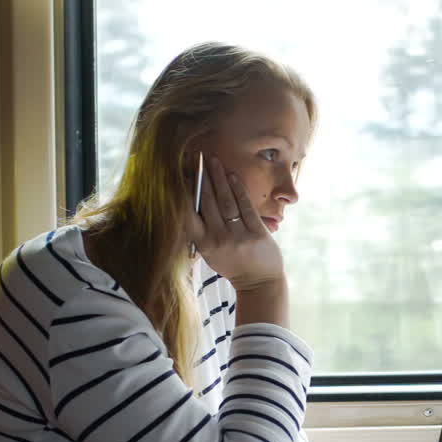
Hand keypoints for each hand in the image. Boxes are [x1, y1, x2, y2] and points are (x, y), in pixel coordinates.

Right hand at [187, 154, 283, 289]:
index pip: (189, 215)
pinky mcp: (257, 233)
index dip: (185, 192)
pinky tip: (231, 174)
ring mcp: (239, 236)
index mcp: (204, 245)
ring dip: (218, 177)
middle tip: (196, 158)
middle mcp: (219, 240)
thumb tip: (188, 201)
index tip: (181, 173)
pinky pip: (245, 206)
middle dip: (202, 177)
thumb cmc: (232, 264)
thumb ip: (199, 231)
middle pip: (208, 202)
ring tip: (212, 160)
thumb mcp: (209, 252)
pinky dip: (238, 188)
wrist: (259, 283)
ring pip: (226, 201)